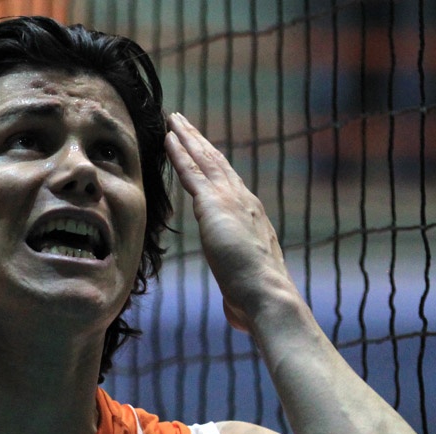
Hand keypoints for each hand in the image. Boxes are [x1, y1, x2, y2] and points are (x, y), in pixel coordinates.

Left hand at [165, 112, 294, 332]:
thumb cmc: (256, 301)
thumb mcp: (243, 290)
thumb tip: (236, 311)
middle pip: (218, 163)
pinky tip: (169, 137)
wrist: (266, 295)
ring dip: (189, 137)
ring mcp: (231, 199)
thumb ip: (237, 292)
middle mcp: (244, 201)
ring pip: (205, 159)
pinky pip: (192, 171)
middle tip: (185, 123)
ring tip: (175, 119)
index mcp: (251, 219)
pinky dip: (180, 152)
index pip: (228, 186)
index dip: (214, 167)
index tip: (202, 152)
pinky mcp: (215, 203)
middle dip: (201, 142)